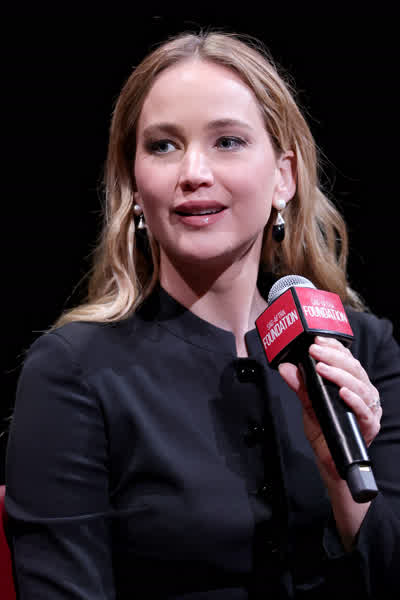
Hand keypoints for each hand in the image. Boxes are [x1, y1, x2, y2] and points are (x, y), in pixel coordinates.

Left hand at [278, 336, 381, 480]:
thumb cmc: (324, 429)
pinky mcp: (369, 426)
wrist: (329, 459)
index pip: (347, 359)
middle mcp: (364, 393)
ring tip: (322, 368)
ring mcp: (369, 409)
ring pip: (360, 386)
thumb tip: (286, 367)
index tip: (317, 340)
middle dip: (333, 357)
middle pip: (354, 369)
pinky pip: (364, 410)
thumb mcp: (308, 403)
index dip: (334, 347)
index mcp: (352, 383)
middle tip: (315, 351)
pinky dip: (354, 399)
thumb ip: (300, 385)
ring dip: (340, 374)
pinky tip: (342, 392)